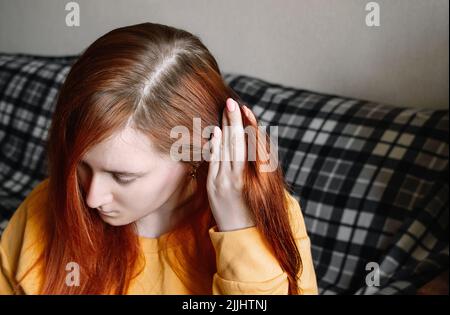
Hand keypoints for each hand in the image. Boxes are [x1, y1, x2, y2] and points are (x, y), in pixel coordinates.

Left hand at [206, 98, 256, 231]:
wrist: (240, 233)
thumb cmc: (251, 208)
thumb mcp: (257, 186)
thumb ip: (252, 165)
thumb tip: (243, 141)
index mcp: (257, 176)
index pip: (252, 144)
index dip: (248, 126)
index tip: (245, 110)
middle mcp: (244, 176)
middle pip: (240, 142)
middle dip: (235, 121)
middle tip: (231, 102)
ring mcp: (228, 181)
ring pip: (228, 149)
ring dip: (226, 127)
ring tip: (225, 109)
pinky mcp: (215, 187)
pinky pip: (215, 163)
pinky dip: (216, 146)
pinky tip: (216, 132)